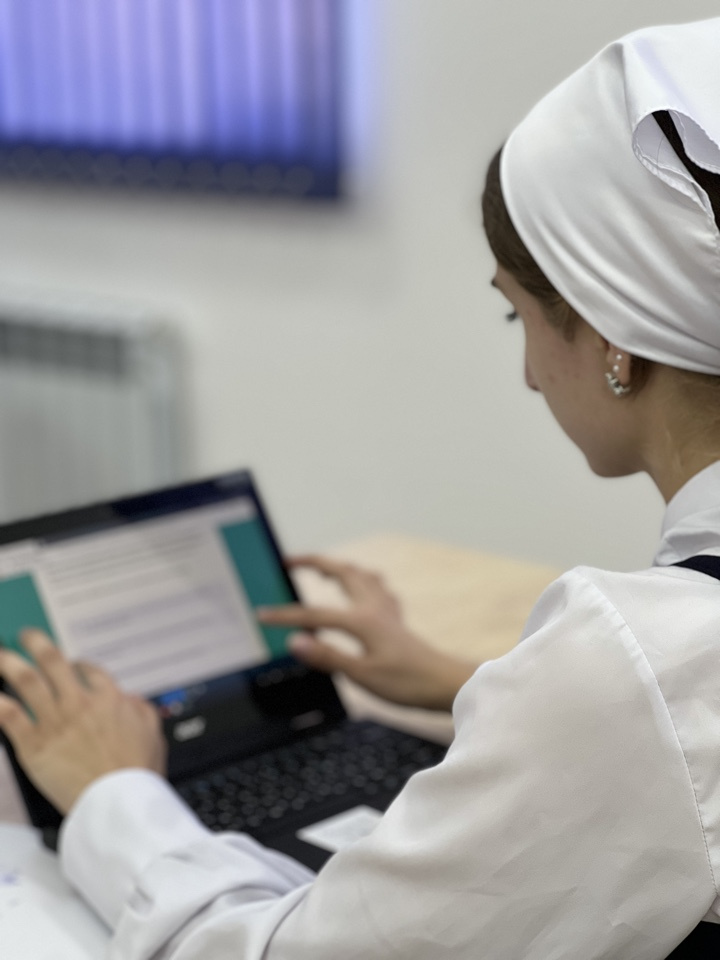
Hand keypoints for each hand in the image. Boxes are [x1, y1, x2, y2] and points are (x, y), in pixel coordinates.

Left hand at [0, 630, 165, 814]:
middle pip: (52, 662)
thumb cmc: (136, 773)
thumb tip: (128, 699)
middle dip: (35, 643)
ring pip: (26, 681)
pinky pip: (9, 716)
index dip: (77, 663)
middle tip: (26, 635)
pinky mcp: (34, 745)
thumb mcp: (153, 732)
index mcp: (108, 698)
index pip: (88, 669)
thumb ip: (140, 709)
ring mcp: (54, 721)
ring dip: (8, 662)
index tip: (70, 663)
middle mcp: (78, 702)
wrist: (117, 801)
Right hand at [258, 556, 476, 710]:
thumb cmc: (406, 682)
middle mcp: (373, 607)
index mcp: (361, 620)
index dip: (285, 615)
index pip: (314, 615)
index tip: (261, 615)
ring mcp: (387, 610)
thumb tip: (295, 641)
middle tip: (289, 562)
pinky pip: (377, 587)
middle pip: (341, 572)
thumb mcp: (362, 676)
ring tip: (321, 569)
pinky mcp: (396, 619)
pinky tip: (363, 587)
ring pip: (360, 575)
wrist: (445, 683)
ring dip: (338, 567)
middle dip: (313, 562)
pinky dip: (363, 580)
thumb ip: (327, 657)